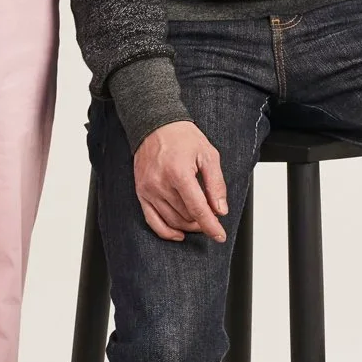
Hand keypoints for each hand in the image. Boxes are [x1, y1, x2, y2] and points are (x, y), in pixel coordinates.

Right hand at [133, 121, 228, 241]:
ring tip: (199, 220)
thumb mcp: (208, 155)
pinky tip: (179, 234)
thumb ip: (216, 184)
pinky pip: (152, 221)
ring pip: (172, 220)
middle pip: (186, 216)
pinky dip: (166, 232)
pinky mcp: (141, 193)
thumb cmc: (183, 137)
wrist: (155, 125)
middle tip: (213, 214)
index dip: (211, 226)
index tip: (220, 236)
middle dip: (203, 221)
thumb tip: (220, 210)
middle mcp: (160, 183)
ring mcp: (148, 190)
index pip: (198, 209)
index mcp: (179, 173)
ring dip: (188, 226)